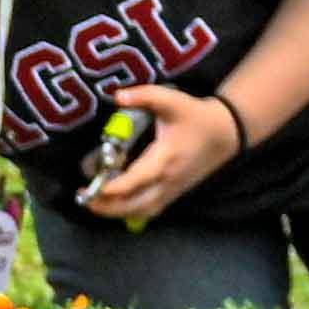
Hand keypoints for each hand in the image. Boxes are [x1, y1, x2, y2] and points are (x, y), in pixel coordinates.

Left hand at [78, 82, 246, 224]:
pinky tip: (113, 207)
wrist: (225, 134)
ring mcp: (172, 190)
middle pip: (136, 204)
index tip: (94, 186)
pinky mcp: (174, 194)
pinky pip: (150, 210)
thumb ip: (145, 95)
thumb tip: (117, 96)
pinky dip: (130, 213)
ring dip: (117, 213)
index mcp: (165, 158)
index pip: (139, 178)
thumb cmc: (196, 117)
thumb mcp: (172, 100)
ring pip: (142, 211)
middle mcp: (168, 180)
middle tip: (84, 198)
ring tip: (93, 205)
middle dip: (109, 206)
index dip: (116, 186)